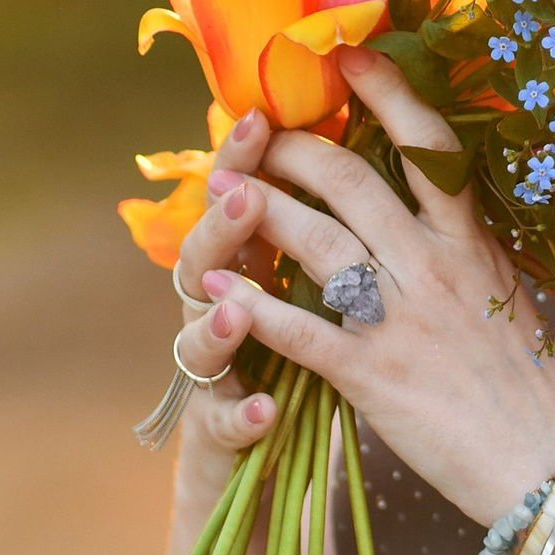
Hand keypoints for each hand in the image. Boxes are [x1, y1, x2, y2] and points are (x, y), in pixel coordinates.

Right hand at [162, 114, 287, 524]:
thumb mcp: (314, 275)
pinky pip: (223, 421)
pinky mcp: (218, 427)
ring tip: (231, 303)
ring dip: (219, 319)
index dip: (239, 159)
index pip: (233, 198)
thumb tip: (356, 139)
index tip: (258, 117)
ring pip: (197, 338)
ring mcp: (212, 370)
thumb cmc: (304, 342)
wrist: (263, 437)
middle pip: (202, 255)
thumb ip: (320, 220)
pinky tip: (262, 412)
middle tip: (242, 191)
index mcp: (243, 261)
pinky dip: (241, 415)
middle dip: (223, 221)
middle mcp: (215, 307)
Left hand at [190, 49, 554, 528]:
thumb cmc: (530, 382)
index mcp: (470, 239)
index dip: (384, 91)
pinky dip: (249, 305)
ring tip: (219, 191)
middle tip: (256, 134)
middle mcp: (433, 264)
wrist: (550, 464)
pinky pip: (299, 330)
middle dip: (292, 149)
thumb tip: (425, 202)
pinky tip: (212, 287)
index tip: (346, 55)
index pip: (426, 143)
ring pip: (315, 240)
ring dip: (259, 209)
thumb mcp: (504, 290)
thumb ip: (460, 245)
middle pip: (349, 180)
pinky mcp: (373, 375)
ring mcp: (402, 318)